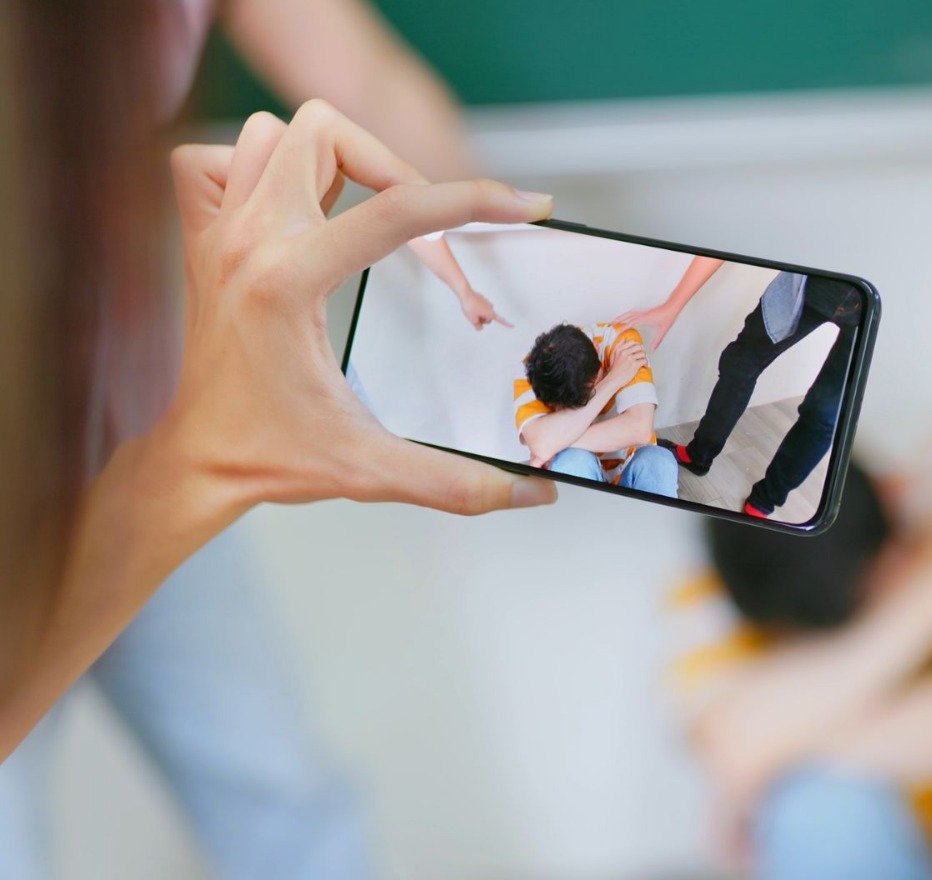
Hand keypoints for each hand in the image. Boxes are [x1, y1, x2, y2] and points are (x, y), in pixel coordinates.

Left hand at [162, 100, 557, 514]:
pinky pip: (218, 160)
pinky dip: (259, 168)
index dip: (473, 199)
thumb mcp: (371, 470)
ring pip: (273, 134)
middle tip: (425, 228)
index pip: (395, 209)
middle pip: (326, 134)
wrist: (197, 463)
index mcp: (288, 283)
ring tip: (368, 212)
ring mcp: (219, 233)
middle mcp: (247, 241)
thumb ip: (459, 483)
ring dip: (330, 160)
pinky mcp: (203, 238)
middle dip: (395, 168)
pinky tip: (296, 211)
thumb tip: (536, 494)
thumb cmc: (270, 457)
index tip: (524, 204)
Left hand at [458, 289, 511, 329]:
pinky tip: (471, 306)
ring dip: (479, 314)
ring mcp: (487, 303)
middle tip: (474, 318)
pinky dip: (477, 308)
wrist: (466, 293)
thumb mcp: (472, 320)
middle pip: (489, 319)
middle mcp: (491, 308)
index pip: (500, 320)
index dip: (506, 324)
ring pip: (484, 313)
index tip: (513, 326)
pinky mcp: (482, 299)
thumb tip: (480, 328)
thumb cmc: (470, 306)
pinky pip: (481, 307)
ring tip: (471, 311)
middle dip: (482, 320)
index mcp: (490, 313)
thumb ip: (478, 326)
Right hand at [598, 339, 647, 392]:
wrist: (614, 379)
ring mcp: (630, 359)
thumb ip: (618, 346)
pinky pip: (644, 360)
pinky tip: (644, 365)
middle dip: (642, 350)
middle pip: (639, 347)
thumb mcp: (613, 355)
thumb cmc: (614, 369)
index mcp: (620, 350)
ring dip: (644, 357)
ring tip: (643, 361)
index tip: (639, 349)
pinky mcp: (634, 365)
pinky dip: (646, 363)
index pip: (632, 342)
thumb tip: (624, 340)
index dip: (637, 345)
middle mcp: (625, 353)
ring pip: (643, 353)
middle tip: (642, 355)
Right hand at [612, 303, 677, 350]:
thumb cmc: (668, 317)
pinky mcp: (645, 311)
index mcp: (645, 318)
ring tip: (615, 320)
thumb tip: (652, 349)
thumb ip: (657, 341)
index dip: (623, 328)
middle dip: (618, 320)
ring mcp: (643, 312)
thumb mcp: (663, 331)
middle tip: (610, 324)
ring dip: (621, 316)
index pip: (630, 323)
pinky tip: (626, 317)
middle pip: (626, 316)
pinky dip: (627, 315)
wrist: (672, 306)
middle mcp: (642, 314)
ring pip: (629, 313)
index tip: (617, 332)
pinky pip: (633, 312)